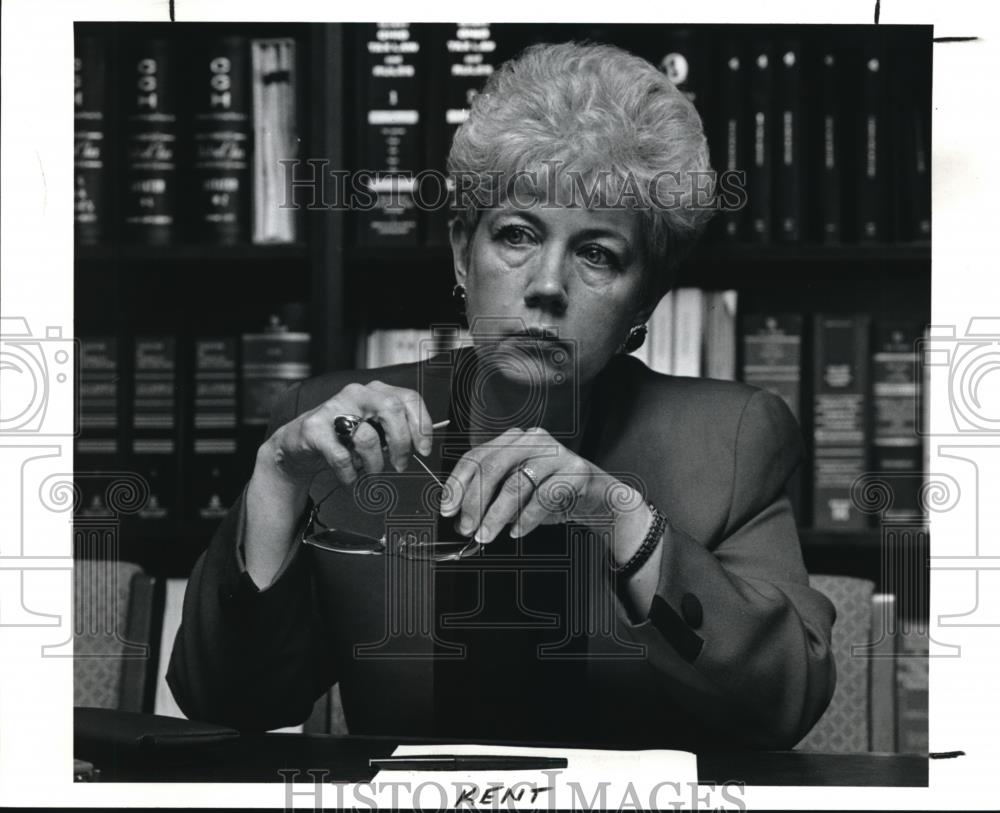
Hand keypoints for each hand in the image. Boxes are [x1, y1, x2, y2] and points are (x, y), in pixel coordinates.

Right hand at [257, 380, 434, 490]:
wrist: (298, 443)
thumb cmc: (342, 437)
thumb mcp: (374, 430)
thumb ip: (396, 433)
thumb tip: (422, 448)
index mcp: (376, 391)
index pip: (409, 398)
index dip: (422, 425)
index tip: (424, 450)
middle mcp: (357, 394)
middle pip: (391, 409)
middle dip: (401, 443)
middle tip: (401, 465)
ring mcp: (334, 407)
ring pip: (367, 437)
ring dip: (373, 465)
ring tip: (369, 474)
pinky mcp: (314, 428)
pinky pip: (341, 456)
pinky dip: (349, 474)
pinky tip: (349, 478)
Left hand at [439, 426, 647, 544]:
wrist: (598, 498)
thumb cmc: (552, 492)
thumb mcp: (517, 489)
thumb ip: (490, 496)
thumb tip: (460, 517)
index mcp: (513, 439)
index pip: (476, 455)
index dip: (458, 483)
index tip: (448, 507)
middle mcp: (533, 439)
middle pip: (493, 467)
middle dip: (474, 501)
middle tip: (466, 527)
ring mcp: (555, 453)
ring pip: (516, 484)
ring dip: (496, 515)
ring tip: (486, 535)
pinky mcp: (575, 471)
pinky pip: (543, 498)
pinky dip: (526, 519)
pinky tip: (517, 531)